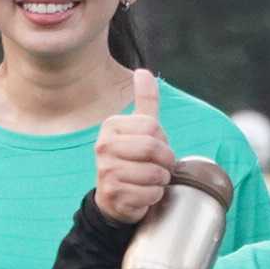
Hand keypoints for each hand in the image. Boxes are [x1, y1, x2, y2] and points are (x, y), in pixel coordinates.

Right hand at [92, 69, 172, 224]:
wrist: (114, 197)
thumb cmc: (132, 159)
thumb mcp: (139, 128)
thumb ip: (145, 100)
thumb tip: (143, 71)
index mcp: (111, 126)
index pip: (153, 127)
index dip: (163, 140)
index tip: (156, 148)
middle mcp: (103, 146)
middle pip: (153, 149)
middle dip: (166, 161)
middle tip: (160, 167)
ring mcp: (105, 171)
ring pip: (154, 173)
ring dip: (161, 180)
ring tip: (151, 180)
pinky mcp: (112, 194)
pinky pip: (149, 194)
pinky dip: (154, 196)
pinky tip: (142, 194)